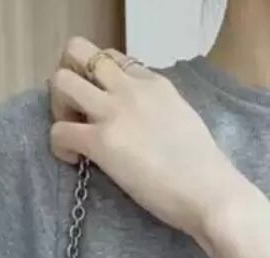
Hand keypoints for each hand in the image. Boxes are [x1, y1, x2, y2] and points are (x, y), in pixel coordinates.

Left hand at [48, 37, 248, 240]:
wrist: (212, 194)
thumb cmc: (207, 172)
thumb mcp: (185, 123)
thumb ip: (160, 115)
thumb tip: (142, 129)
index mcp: (155, 83)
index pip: (113, 60)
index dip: (99, 81)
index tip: (103, 109)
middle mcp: (131, 89)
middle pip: (79, 52)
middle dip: (69, 78)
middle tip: (76, 112)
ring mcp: (115, 113)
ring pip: (61, 81)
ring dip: (58, 106)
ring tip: (73, 134)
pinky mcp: (102, 142)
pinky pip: (59, 130)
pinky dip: (58, 145)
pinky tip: (74, 161)